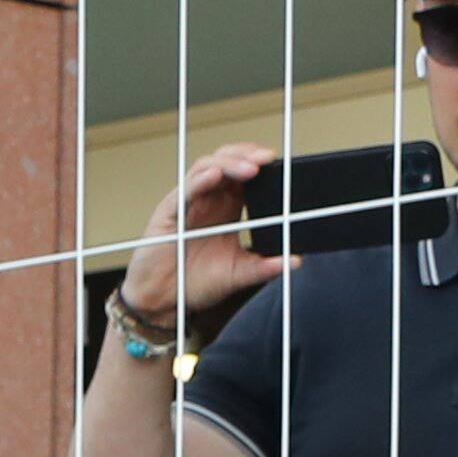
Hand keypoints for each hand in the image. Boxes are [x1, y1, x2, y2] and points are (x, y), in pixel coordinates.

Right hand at [123, 146, 289, 336]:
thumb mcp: (237, 274)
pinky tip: (215, 176)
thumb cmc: (193, 283)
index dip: (260, 163)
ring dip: (230, 163)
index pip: (244, 172)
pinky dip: (200, 180)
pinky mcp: (168, 213)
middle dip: (248, 154)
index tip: (281, 165)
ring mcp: (187, 203)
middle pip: (227, 159)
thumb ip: (265, 266)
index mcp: (226, 207)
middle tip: (268, 159)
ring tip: (250, 168)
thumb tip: (295, 262)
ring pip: (207, 166)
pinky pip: (184, 190)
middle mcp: (207, 199)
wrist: (161, 302)